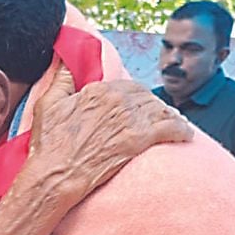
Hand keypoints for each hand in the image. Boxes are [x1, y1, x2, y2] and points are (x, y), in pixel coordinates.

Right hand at [27, 76, 193, 204]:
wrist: (56, 174)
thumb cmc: (49, 144)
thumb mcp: (48, 104)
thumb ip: (62, 79)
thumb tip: (65, 59)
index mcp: (98, 90)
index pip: (126, 85)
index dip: (133, 95)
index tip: (136, 102)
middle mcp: (117, 101)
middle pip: (146, 96)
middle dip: (153, 104)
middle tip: (157, 114)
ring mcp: (130, 120)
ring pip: (161, 110)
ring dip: (169, 115)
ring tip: (174, 121)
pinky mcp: (140, 139)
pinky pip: (171, 128)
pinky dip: (181, 130)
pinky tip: (185, 134)